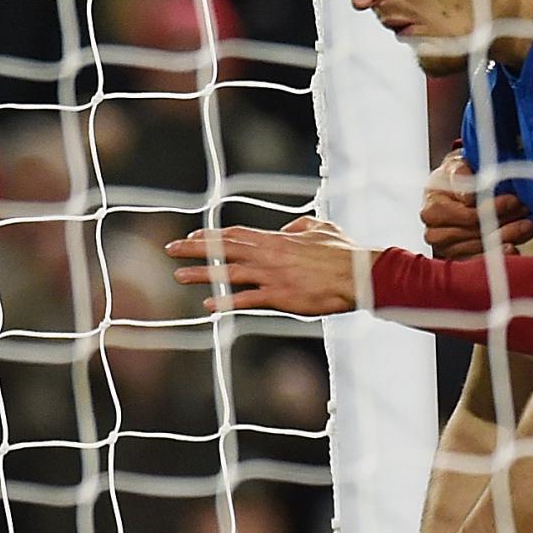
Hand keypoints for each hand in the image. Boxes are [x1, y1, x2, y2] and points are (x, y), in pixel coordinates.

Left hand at [168, 217, 371, 315]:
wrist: (361, 275)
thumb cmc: (346, 253)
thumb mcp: (323, 229)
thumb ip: (303, 225)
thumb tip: (291, 227)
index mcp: (278, 239)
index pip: (236, 234)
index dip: (212, 235)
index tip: (193, 236)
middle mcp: (269, 255)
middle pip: (224, 249)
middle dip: (194, 248)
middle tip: (170, 249)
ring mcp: (272, 276)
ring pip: (229, 273)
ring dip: (202, 274)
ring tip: (179, 275)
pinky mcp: (280, 297)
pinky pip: (247, 300)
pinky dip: (226, 302)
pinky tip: (209, 306)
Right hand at [424, 151, 532, 259]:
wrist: (456, 191)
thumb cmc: (456, 178)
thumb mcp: (457, 165)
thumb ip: (460, 173)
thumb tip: (468, 196)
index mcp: (432, 209)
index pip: (466, 215)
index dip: (491, 208)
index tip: (513, 200)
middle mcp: (435, 232)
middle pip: (476, 232)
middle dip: (504, 220)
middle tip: (525, 211)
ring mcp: (448, 249)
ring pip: (482, 247)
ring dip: (508, 235)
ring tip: (526, 224)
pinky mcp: (460, 261)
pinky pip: (483, 261)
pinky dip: (501, 255)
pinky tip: (514, 247)